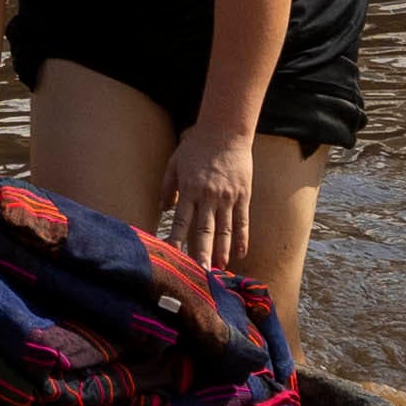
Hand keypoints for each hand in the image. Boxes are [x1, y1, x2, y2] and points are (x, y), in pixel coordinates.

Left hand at [161, 133, 260, 270]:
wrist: (225, 131)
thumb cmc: (196, 146)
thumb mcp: (174, 163)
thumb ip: (167, 187)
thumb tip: (163, 210)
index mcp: (189, 190)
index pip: (181, 222)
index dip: (176, 241)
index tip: (172, 258)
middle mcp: (208, 197)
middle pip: (204, 232)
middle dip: (202, 254)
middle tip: (201, 275)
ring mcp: (227, 198)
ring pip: (225, 230)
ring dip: (222, 251)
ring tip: (220, 270)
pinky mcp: (243, 196)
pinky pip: (243, 221)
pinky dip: (242, 238)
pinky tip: (240, 253)